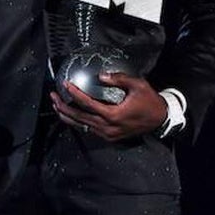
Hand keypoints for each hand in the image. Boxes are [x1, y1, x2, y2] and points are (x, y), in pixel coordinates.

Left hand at [50, 72, 166, 142]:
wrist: (160, 119)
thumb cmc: (150, 101)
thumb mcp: (137, 85)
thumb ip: (118, 79)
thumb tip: (100, 76)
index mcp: (113, 115)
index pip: (88, 104)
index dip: (75, 94)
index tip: (66, 84)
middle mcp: (108, 127)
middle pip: (80, 118)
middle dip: (64, 107)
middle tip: (53, 97)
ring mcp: (108, 134)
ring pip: (82, 126)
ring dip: (68, 116)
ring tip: (56, 106)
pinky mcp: (110, 137)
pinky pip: (89, 130)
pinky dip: (78, 123)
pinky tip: (70, 115)